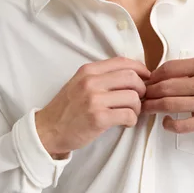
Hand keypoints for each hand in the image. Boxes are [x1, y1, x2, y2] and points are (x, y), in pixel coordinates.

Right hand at [35, 56, 150, 156]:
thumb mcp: (79, 84)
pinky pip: (128, 115)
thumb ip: (101, 77)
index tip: (146, 79)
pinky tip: (125, 123)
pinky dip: (132, 120)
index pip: (123, 62)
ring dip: (137, 108)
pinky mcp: (98, 118)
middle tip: (138, 100)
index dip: (140, 69)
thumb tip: (133, 76)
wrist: (47, 131)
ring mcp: (94, 100)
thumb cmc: (67, 109)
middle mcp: (91, 82)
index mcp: (88, 71)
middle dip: (141, 90)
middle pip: (132, 78)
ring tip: (129, 114)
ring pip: (133, 97)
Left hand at [140, 56, 193, 133]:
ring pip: (168, 104)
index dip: (153, 75)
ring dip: (152, 107)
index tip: (147, 81)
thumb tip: (163, 75)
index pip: (169, 68)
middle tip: (140, 96)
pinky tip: (165, 122)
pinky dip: (168, 124)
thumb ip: (192, 69)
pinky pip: (181, 125)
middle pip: (165, 87)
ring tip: (145, 108)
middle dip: (148, 92)